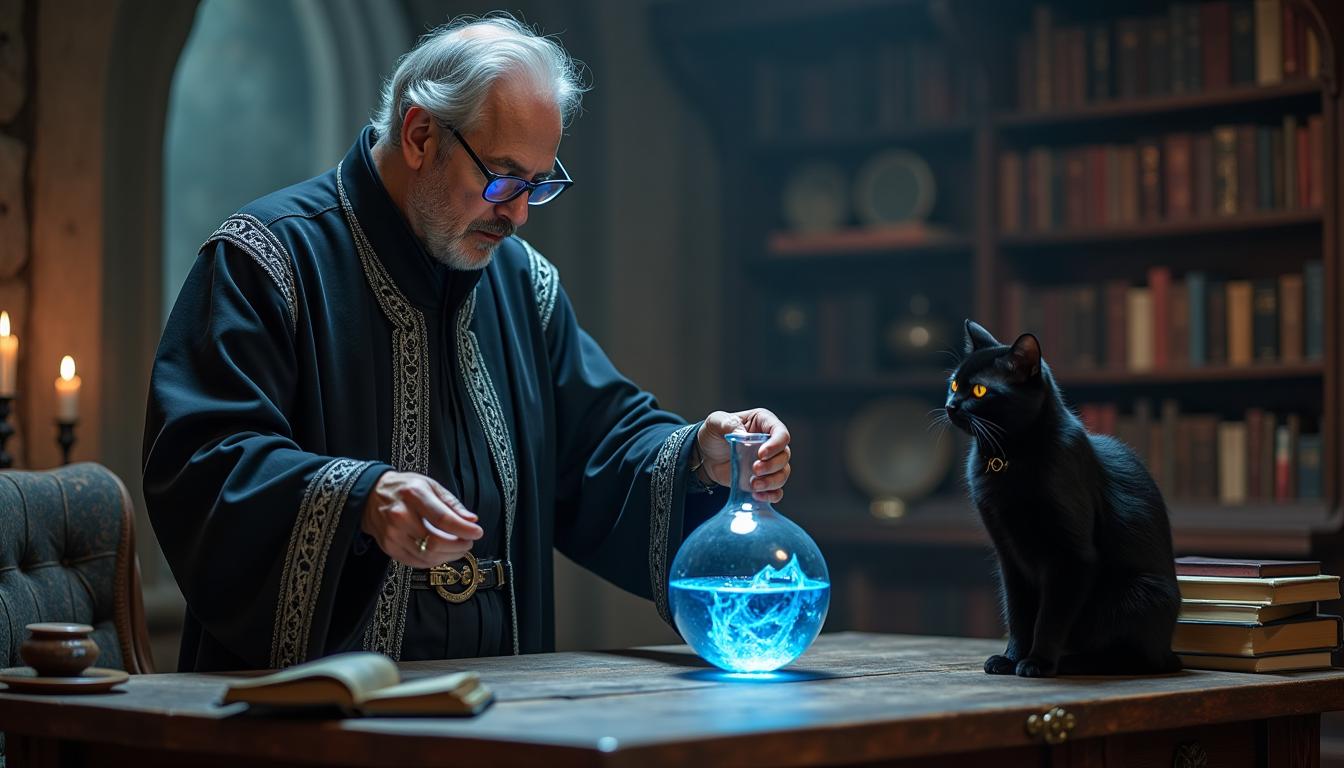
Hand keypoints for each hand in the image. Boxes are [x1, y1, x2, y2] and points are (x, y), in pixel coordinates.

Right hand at [361, 471, 482, 567]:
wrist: (370, 495)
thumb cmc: (404, 488)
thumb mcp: (430, 485)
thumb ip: (451, 503)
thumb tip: (471, 520)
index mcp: (413, 495)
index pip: (443, 519)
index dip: (463, 529)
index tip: (477, 532)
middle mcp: (400, 516)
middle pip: (435, 542)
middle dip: (458, 546)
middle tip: (468, 542)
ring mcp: (392, 534)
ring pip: (427, 556)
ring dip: (448, 556)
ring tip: (457, 548)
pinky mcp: (388, 547)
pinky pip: (416, 562)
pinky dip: (433, 561)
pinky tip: (441, 553)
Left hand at [695, 408, 790, 502]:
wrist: (704, 456)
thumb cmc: (713, 434)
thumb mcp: (716, 422)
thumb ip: (730, 425)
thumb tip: (744, 436)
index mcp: (764, 423)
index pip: (781, 433)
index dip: (775, 445)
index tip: (761, 454)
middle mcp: (770, 443)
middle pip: (784, 455)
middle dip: (772, 465)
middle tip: (754, 469)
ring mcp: (768, 463)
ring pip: (783, 473)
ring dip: (771, 481)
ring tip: (753, 484)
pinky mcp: (763, 480)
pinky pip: (776, 490)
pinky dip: (771, 494)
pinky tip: (757, 495)